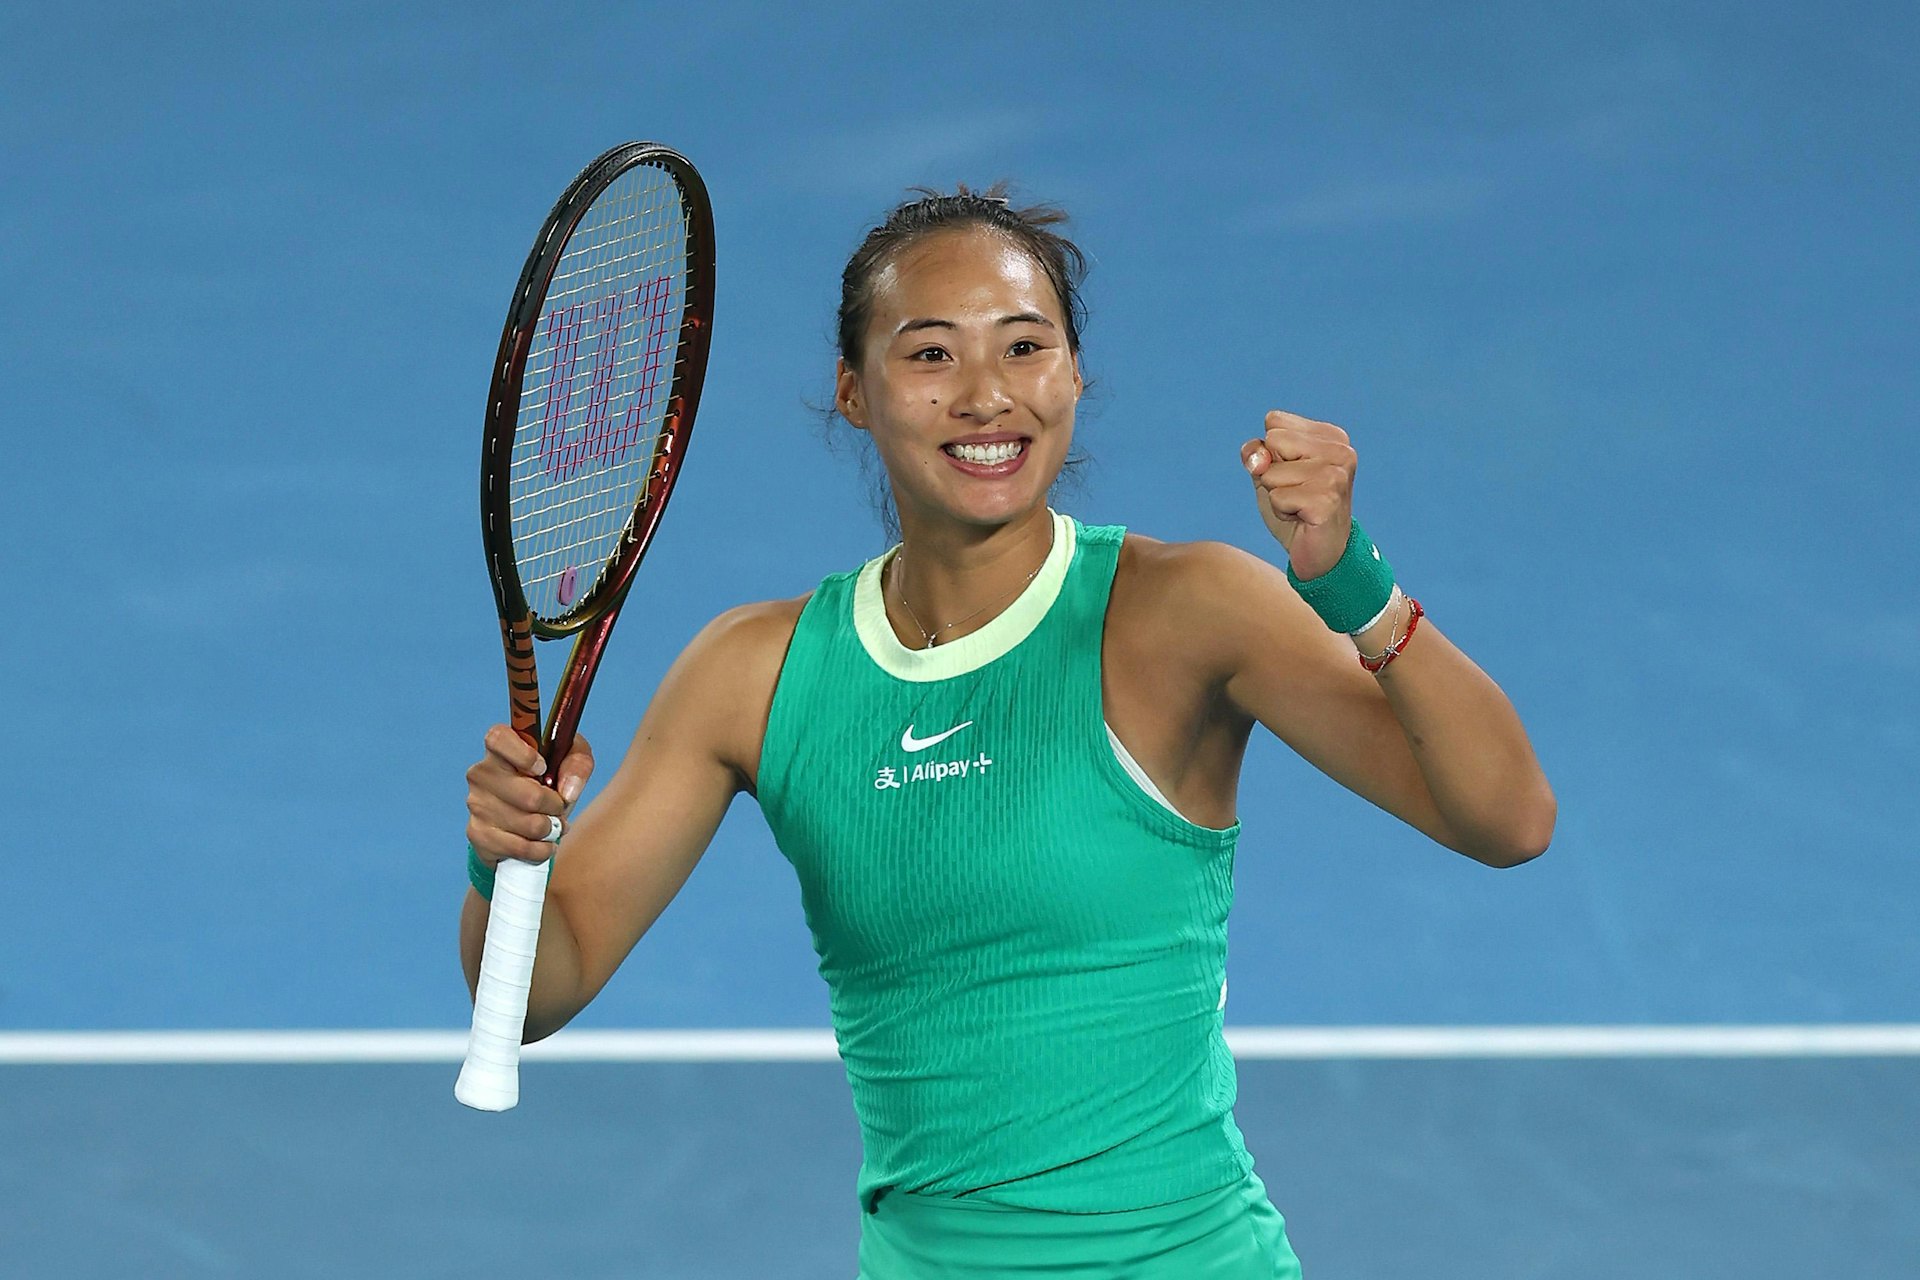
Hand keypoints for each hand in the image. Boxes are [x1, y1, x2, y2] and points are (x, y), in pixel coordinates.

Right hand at [464, 725, 594, 866]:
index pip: (498, 738)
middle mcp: (481, 773)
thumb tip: (567, 791)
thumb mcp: (570, 761)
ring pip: (529, 824)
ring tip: (554, 825)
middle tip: (559, 806)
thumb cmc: (547, 781)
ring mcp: (477, 804)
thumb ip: (577, 763)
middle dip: (555, 806)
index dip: (524, 755)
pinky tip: (545, 844)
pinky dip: (541, 850)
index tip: (543, 768)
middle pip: (528, 795)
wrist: (522, 822)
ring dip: (551, 828)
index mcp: (499, 748)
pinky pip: (519, 848)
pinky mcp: (478, 833)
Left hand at [1240, 410, 1357, 580]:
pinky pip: (1277, 497)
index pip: (1275, 421)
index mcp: (1331, 435)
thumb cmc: (1295, 509)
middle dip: (1273, 472)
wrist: (1320, 553)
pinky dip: (1281, 511)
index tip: (1293, 474)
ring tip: (1299, 506)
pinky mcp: (1326, 500)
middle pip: (1274, 441)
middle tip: (1296, 493)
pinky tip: (1302, 518)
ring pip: (1272, 472)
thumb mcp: (1268, 473)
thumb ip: (1256, 454)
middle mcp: (1340, 450)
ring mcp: (1336, 475)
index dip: (1272, 451)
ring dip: (1277, 495)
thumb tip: (1257, 458)